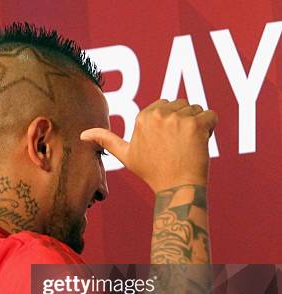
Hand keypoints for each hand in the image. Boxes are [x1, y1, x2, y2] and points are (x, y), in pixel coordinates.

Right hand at [81, 99, 217, 192]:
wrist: (176, 188)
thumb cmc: (152, 172)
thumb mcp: (126, 155)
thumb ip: (106, 140)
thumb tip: (82, 135)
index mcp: (143, 117)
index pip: (166, 106)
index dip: (169, 124)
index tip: (165, 144)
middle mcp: (158, 114)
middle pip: (182, 105)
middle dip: (184, 122)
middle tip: (177, 146)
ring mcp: (177, 119)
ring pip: (197, 109)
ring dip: (197, 126)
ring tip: (187, 146)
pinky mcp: (196, 124)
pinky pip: (212, 116)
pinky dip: (210, 129)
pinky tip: (199, 145)